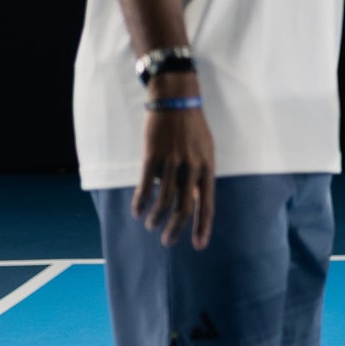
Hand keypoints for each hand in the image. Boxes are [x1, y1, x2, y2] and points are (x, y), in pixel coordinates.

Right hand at [132, 77, 215, 249]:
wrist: (177, 100)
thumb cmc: (192, 128)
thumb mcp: (205, 151)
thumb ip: (199, 176)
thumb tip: (191, 201)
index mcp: (208, 167)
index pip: (207, 203)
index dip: (203, 226)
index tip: (198, 245)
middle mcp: (192, 167)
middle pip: (184, 208)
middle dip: (176, 229)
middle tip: (167, 241)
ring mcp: (172, 162)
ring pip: (163, 201)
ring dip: (155, 218)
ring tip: (150, 225)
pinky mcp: (152, 156)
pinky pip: (144, 187)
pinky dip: (140, 202)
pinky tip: (137, 211)